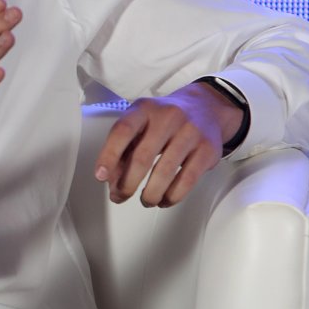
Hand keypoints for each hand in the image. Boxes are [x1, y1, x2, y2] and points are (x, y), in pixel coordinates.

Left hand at [93, 82, 244, 207]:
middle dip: (128, 183)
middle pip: (142, 156)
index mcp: (144, 109)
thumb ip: (123, 151)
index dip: (109, 155)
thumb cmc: (164, 121)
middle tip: (121, 196)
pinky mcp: (207, 149)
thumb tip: (113, 184)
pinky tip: (165, 200)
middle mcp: (168, 117)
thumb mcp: (140, 126)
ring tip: (146, 200)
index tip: (100, 176)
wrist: (206, 107)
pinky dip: (172, 196)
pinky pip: (187, 180)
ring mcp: (190, 132)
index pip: (123, 131)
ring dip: (151, 194)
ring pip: (165, 172)